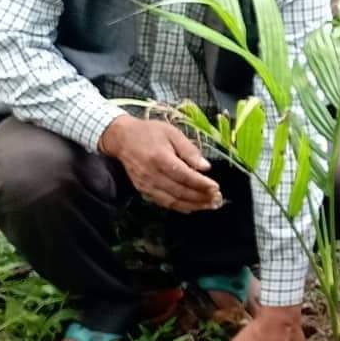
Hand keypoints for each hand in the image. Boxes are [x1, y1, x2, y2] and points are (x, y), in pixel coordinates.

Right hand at [101, 115, 220, 213]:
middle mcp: (152, 174)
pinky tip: (192, 207)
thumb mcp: (171, 133)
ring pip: (172, 200)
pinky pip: (163, 202)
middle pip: (180, 191)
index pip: (184, 175)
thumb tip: (205, 167)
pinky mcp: (143, 190)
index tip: (216, 187)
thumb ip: (189, 150)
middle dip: (200, 197)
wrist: (122, 138)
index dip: (201, 184)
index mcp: (160, 158)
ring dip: (193, 205)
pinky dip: (179, 207)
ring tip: (209, 205)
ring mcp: (146, 184)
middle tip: (217, 199)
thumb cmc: (149, 132)